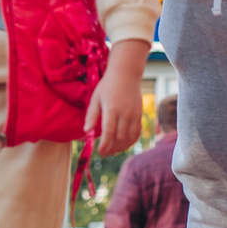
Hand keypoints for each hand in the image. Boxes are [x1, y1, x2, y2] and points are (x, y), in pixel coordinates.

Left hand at [86, 40, 147, 157]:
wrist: (126, 74)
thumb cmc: (107, 86)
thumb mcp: (96, 98)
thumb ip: (91, 115)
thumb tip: (86, 131)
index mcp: (112, 108)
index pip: (109, 132)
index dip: (105, 145)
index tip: (99, 152)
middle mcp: (125, 113)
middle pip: (120, 137)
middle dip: (112, 149)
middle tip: (104, 153)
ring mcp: (134, 114)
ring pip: (129, 137)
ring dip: (121, 147)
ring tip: (113, 151)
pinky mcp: (139, 115)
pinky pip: (137, 133)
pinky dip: (131, 142)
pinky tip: (124, 145)